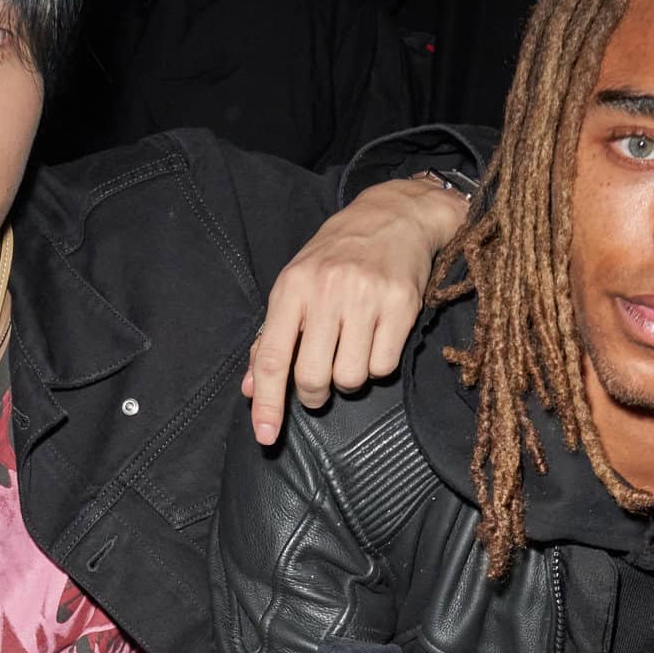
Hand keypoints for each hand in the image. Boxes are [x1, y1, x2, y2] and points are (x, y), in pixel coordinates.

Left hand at [245, 176, 466, 443]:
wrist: (394, 217)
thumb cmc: (336, 256)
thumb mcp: (295, 286)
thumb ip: (271, 339)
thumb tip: (251, 389)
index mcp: (292, 288)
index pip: (274, 357)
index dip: (267, 403)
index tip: (265, 435)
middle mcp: (327, 291)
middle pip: (313, 378)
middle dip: (314, 394)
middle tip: (320, 384)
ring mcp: (366, 298)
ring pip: (351, 378)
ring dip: (350, 378)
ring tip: (352, 350)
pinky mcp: (402, 306)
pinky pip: (383, 367)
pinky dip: (378, 365)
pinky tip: (377, 340)